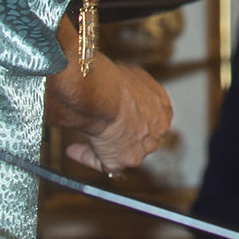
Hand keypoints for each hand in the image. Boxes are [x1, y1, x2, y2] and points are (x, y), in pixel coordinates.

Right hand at [45, 36, 174, 171]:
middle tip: (103, 130)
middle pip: (141, 137)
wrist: (104, 94)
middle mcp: (158, 130)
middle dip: (123, 134)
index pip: (151, 118)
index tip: (119, 116)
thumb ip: (126, 82)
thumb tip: (110, 75)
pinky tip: (75, 150)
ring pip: (124, 151)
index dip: (134, 118)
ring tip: (85, 140)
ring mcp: (144, 147)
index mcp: (163, 107)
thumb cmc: (112, 80)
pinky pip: (105, 163)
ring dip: (106, 146)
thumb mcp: (127, 74)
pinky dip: (88, 157)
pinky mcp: (125, 160)